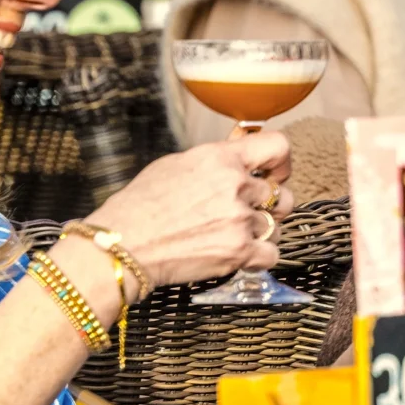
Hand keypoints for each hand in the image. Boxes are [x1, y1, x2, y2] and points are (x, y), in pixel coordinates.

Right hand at [85, 131, 293, 287]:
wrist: (122, 244)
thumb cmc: (141, 205)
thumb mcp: (176, 164)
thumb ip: (216, 160)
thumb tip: (239, 157)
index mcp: (222, 158)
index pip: (277, 147)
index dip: (282, 162)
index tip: (276, 173)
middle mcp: (235, 186)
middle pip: (282, 194)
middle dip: (270, 204)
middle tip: (250, 211)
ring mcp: (239, 220)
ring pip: (277, 225)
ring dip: (261, 231)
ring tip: (235, 234)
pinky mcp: (238, 252)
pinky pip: (272, 253)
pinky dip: (259, 256)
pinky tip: (239, 253)